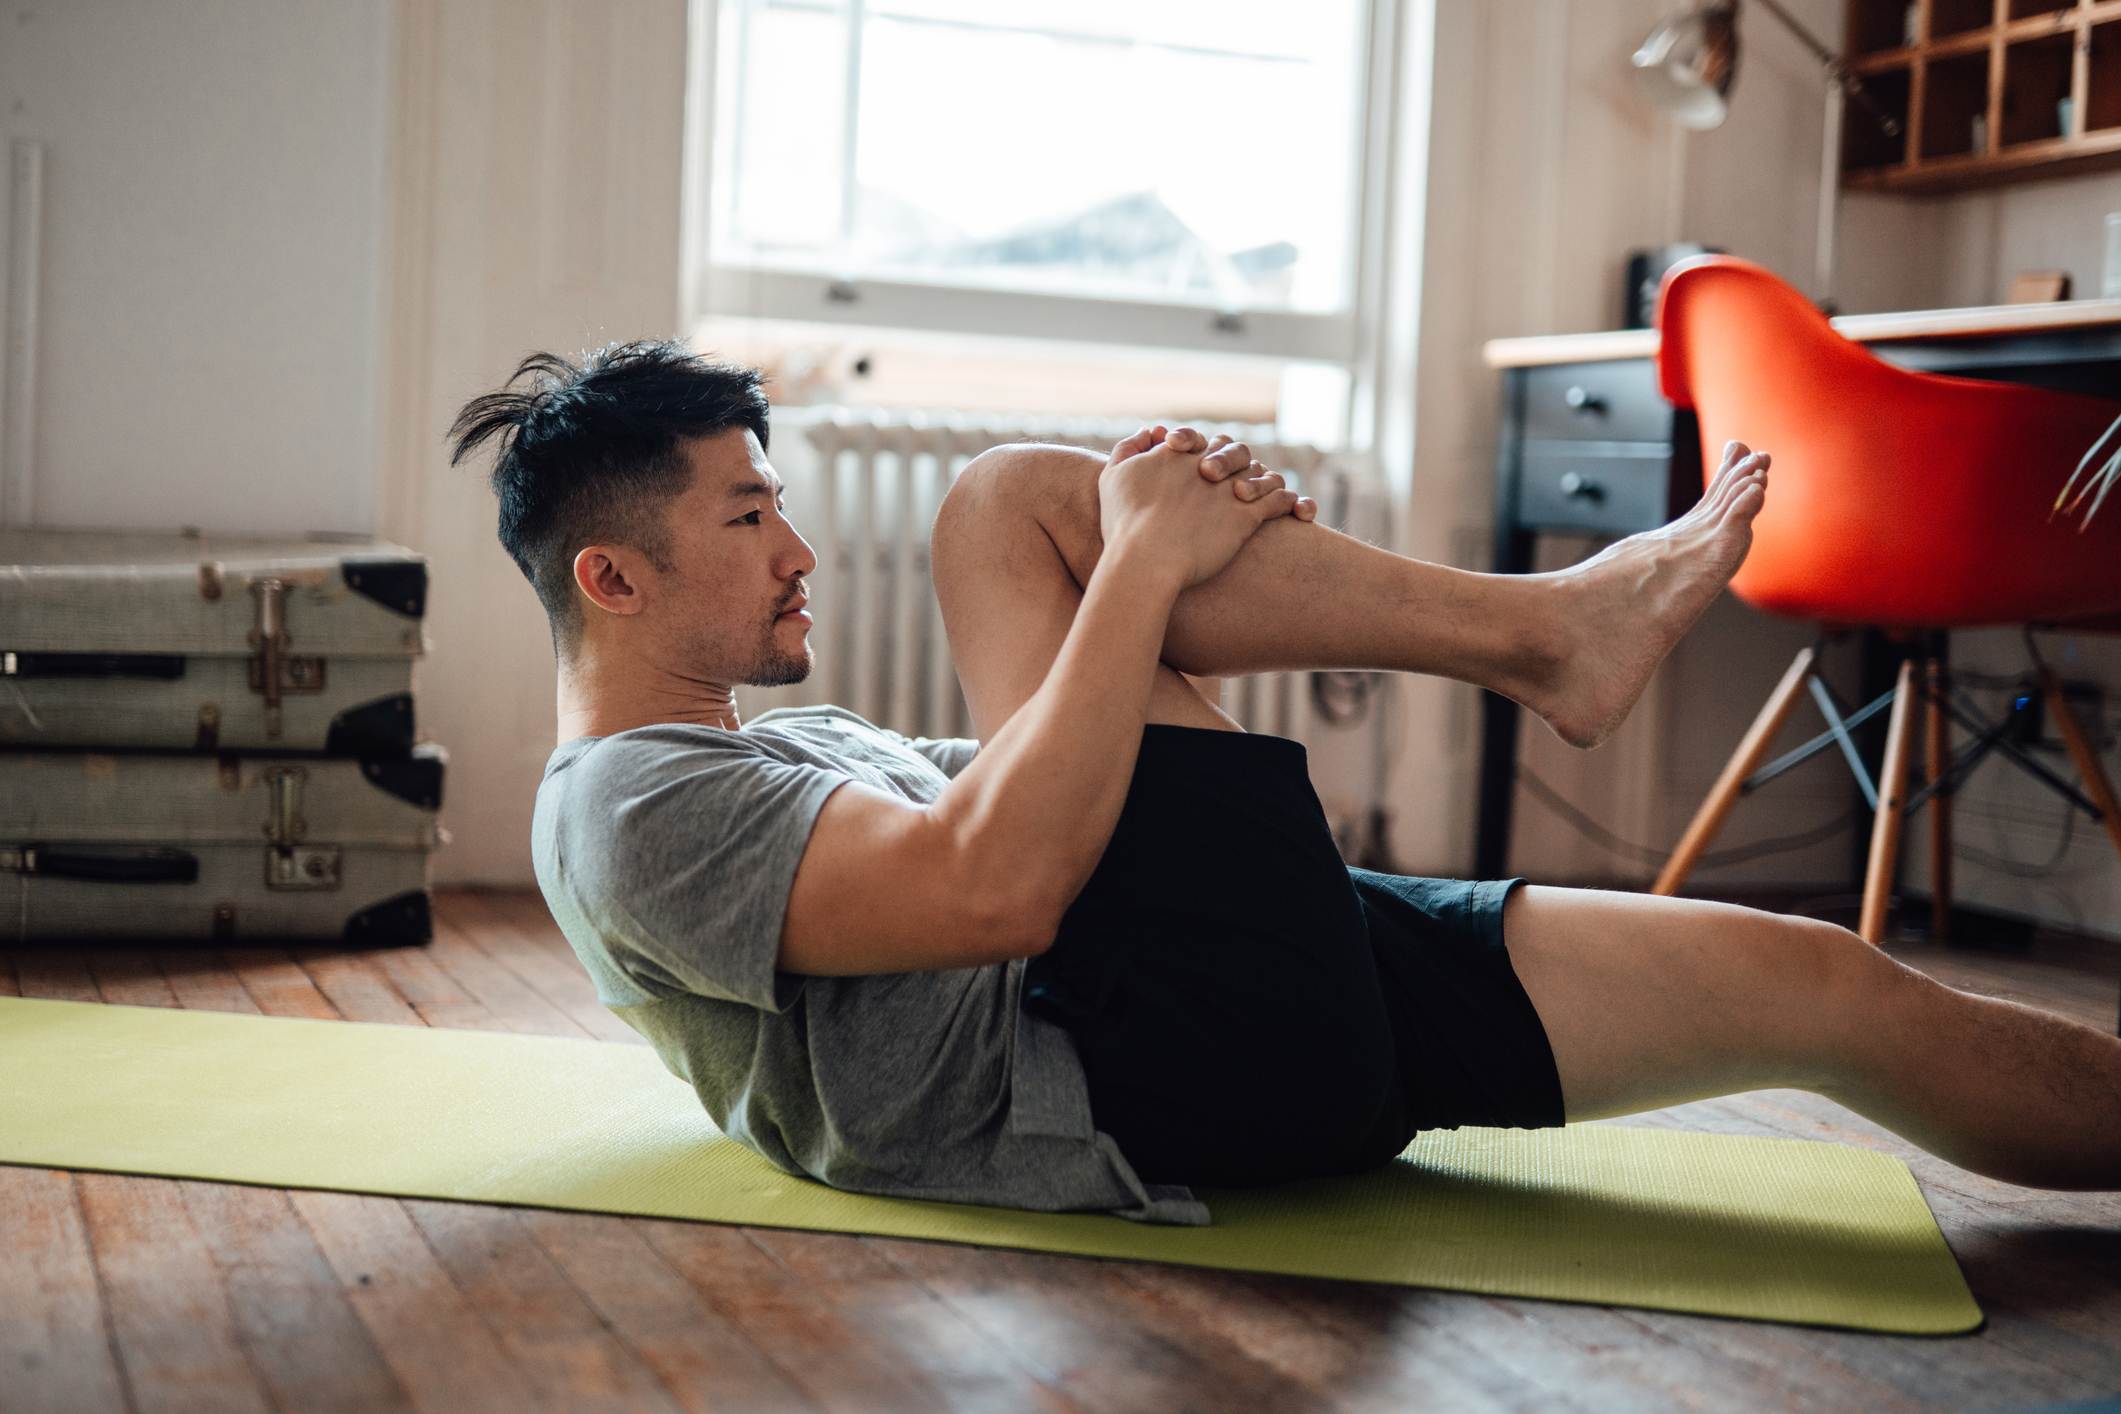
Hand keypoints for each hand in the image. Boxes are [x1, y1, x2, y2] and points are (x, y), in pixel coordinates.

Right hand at [1096, 424, 1309, 590]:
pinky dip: (1291, 503)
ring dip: (1267, 482)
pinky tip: (1297, 512)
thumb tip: (1152, 430)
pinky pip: (1279, 501)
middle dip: (1236, 462)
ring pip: (1261, 474)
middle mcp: (1208, 464)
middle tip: (1234, 482)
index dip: (1204, 452)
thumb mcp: (1113, 476)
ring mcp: (1230, 488)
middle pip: (1234, 452)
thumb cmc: (1124, 523)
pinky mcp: (1247, 515)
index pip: (1201, 441)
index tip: (1202, 469)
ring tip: (1271, 495)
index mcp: (1179, 454)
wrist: (1146, 558)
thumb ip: (1129, 447)